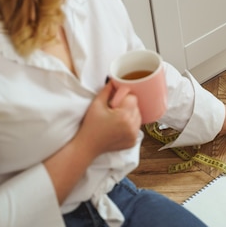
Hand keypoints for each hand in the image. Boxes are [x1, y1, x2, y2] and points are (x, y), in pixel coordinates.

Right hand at [44, 82, 141, 202]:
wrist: (87, 146)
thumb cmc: (90, 125)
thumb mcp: (96, 104)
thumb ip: (107, 90)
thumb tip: (115, 80)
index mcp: (124, 116)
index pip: (133, 98)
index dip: (124, 97)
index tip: (115, 100)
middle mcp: (132, 127)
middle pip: (137, 107)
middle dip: (127, 106)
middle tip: (114, 109)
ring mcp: (133, 136)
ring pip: (138, 117)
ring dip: (130, 115)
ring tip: (116, 118)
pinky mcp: (133, 142)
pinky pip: (136, 127)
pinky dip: (130, 125)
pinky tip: (118, 126)